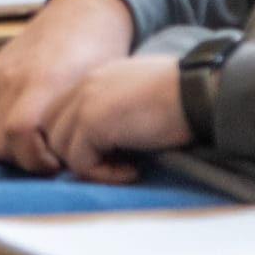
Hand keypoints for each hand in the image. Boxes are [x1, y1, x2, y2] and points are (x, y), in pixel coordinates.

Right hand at [0, 0, 134, 172]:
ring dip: (8, 149)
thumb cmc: (97, 52)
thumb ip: (77, 126)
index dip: (35, 159)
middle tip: (49, 160)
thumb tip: (74, 164)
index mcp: (43, 80)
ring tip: (35, 146)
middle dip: (24, 160)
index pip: (18, 132)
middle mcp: (12, 77)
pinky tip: (20, 132)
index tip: (57, 164)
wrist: (82, 14)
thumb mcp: (96, 91)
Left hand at [45, 56, 190, 183]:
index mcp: (94, 79)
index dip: (80, 142)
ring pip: (62, 149)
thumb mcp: (137, 98)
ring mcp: (83, 102)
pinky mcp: (91, 122)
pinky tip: (133, 170)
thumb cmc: (183, 98)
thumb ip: (113, 113)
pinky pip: (79, 162)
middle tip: (114, 166)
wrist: (200, 91)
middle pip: (54, 131)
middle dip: (78, 155)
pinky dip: (104, 174)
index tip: (113, 156)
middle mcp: (82, 86)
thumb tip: (104, 144)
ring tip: (128, 168)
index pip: (62, 115)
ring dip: (92, 167)